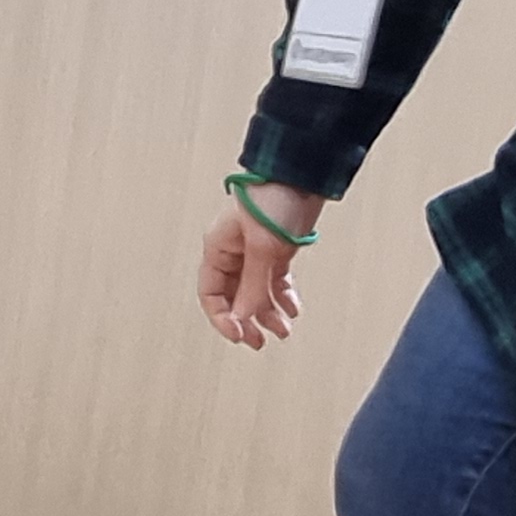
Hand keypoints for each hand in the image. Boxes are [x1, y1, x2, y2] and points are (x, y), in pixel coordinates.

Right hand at [198, 185, 325, 350]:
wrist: (304, 174)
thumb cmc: (275, 199)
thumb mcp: (263, 248)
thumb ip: (252, 285)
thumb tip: (243, 318)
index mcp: (219, 247)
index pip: (211, 293)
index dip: (223, 317)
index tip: (240, 335)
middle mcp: (234, 251)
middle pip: (234, 296)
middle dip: (246, 320)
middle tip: (259, 342)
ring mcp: (256, 250)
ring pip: (255, 291)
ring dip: (267, 312)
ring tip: (282, 330)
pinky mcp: (277, 248)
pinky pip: (274, 279)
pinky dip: (282, 295)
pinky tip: (292, 309)